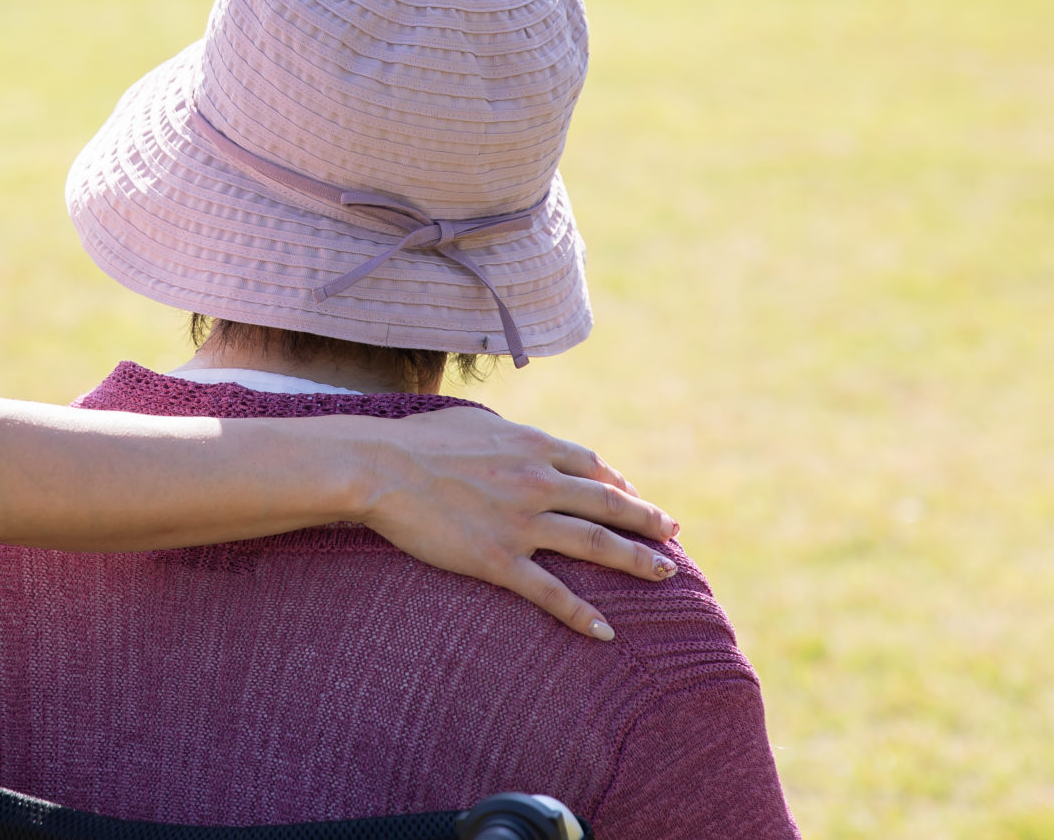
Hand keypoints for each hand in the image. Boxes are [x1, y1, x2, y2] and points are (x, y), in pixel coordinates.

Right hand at [342, 405, 677, 638]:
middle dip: (647, 521)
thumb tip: (518, 438)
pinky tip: (604, 631)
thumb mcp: (474, 422)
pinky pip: (551, 592)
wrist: (379, 468)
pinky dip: (582, 614)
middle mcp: (538, 482)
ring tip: (665, 575)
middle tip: (674, 535)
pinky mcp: (498, 559)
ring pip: (595, 544)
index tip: (638, 500)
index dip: (621, 486)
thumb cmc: (417, 441)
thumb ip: (507, 434)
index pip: (594, 468)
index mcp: (533, 446)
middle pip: (609, 504)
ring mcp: (522, 523)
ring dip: (636, 561)